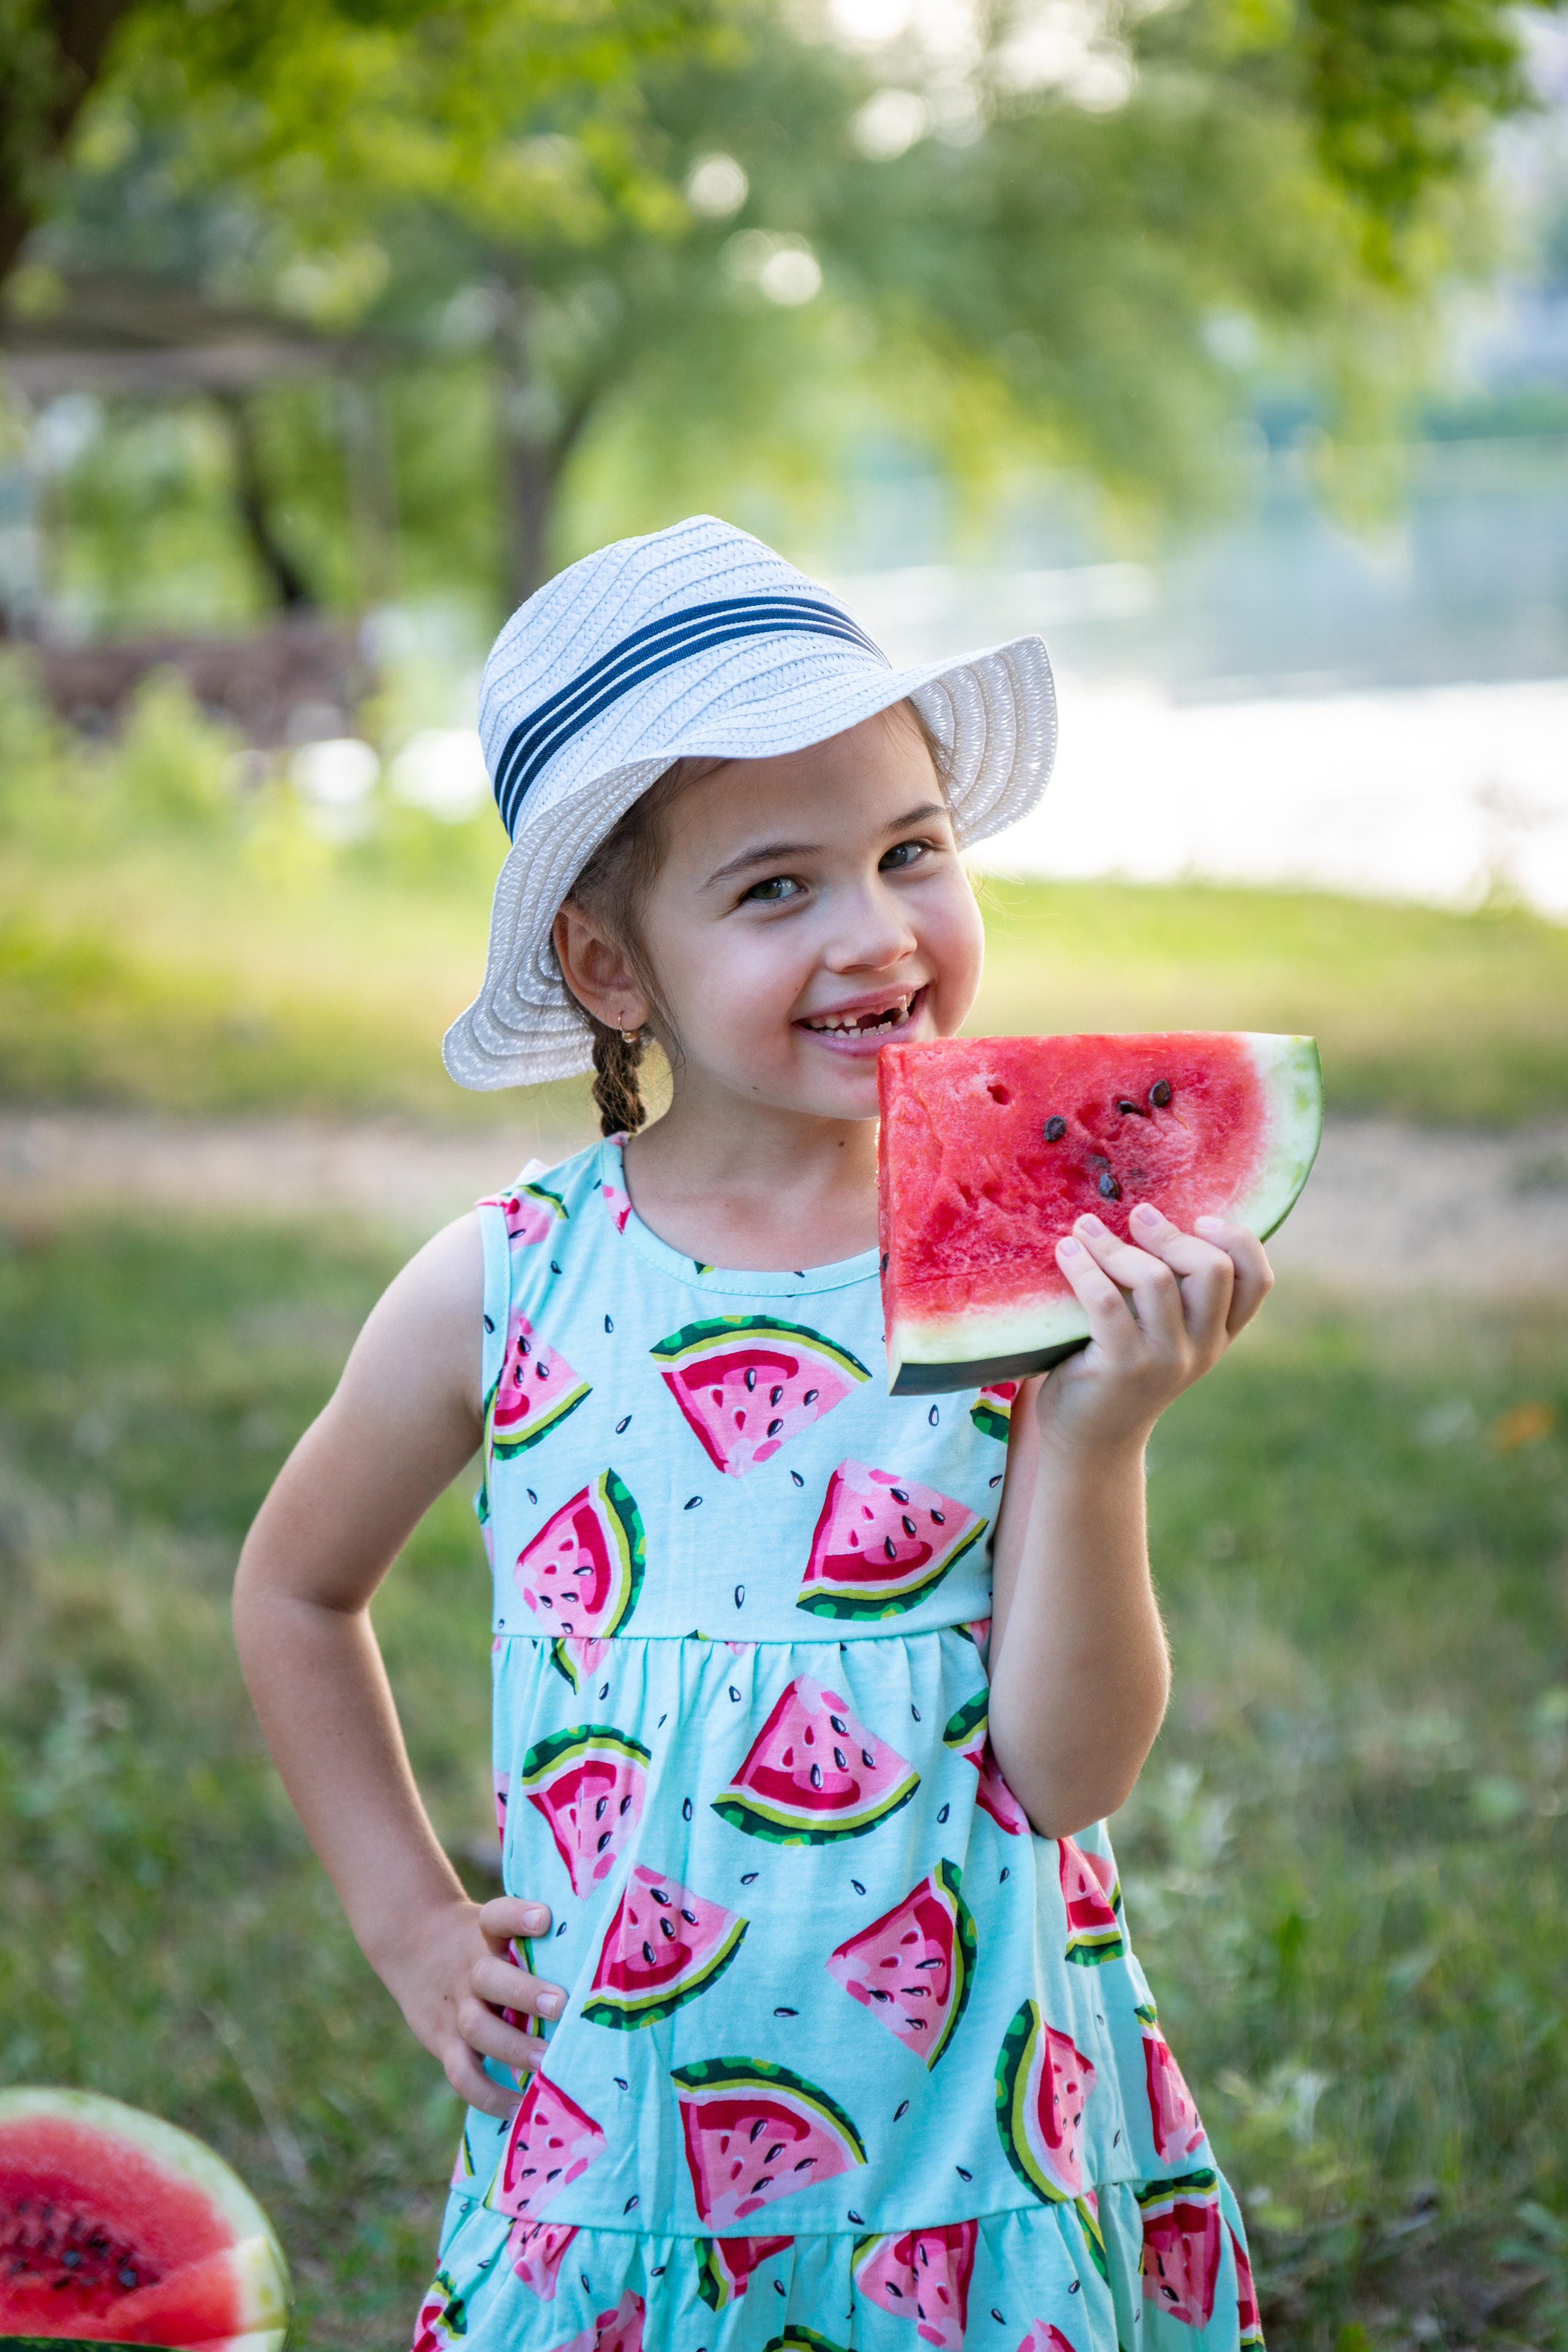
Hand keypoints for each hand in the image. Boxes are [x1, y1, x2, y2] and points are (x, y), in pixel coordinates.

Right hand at [374, 1893, 565, 2118]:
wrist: (414, 1943)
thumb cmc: (481, 1941)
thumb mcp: (495, 1928)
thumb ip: (534, 1941)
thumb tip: (604, 1954)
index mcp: (485, 1934)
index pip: (497, 1917)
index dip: (518, 1916)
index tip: (545, 1918)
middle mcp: (470, 1969)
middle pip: (490, 1978)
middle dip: (525, 1993)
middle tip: (560, 2005)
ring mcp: (455, 2007)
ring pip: (478, 2027)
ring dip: (513, 2046)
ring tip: (546, 2062)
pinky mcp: (444, 2042)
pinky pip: (462, 2074)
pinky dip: (488, 2095)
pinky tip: (518, 2106)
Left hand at [1037, 1201, 1272, 1456]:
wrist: (1092, 1440)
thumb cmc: (1119, 1368)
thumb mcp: (1160, 1332)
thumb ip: (1171, 1289)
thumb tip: (1146, 1212)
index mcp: (1219, 1334)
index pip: (1257, 1281)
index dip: (1239, 1240)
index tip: (1200, 1219)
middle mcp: (1203, 1348)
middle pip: (1213, 1270)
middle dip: (1171, 1235)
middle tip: (1136, 1216)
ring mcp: (1166, 1360)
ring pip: (1157, 1280)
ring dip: (1114, 1245)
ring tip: (1083, 1228)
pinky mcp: (1124, 1368)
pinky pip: (1107, 1302)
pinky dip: (1084, 1267)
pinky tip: (1065, 1252)